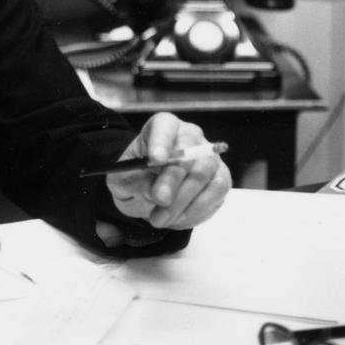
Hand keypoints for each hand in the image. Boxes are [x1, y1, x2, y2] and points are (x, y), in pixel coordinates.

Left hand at [102, 112, 230, 234]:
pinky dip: (196, 210)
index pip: (165, 125)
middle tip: (159, 200)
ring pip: (204, 176)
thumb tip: (158, 194)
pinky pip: (215, 193)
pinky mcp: (221, 178)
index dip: (161, 141)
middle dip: (172, 181)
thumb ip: (137, 183)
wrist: (149, 193)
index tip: (155, 160)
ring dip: (182, 202)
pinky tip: (176, 219)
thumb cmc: (135, 179)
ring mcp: (209, 156)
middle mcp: (190, 136)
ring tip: (159, 219)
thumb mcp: (123, 181)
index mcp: (162, 126)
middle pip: (188, 154)